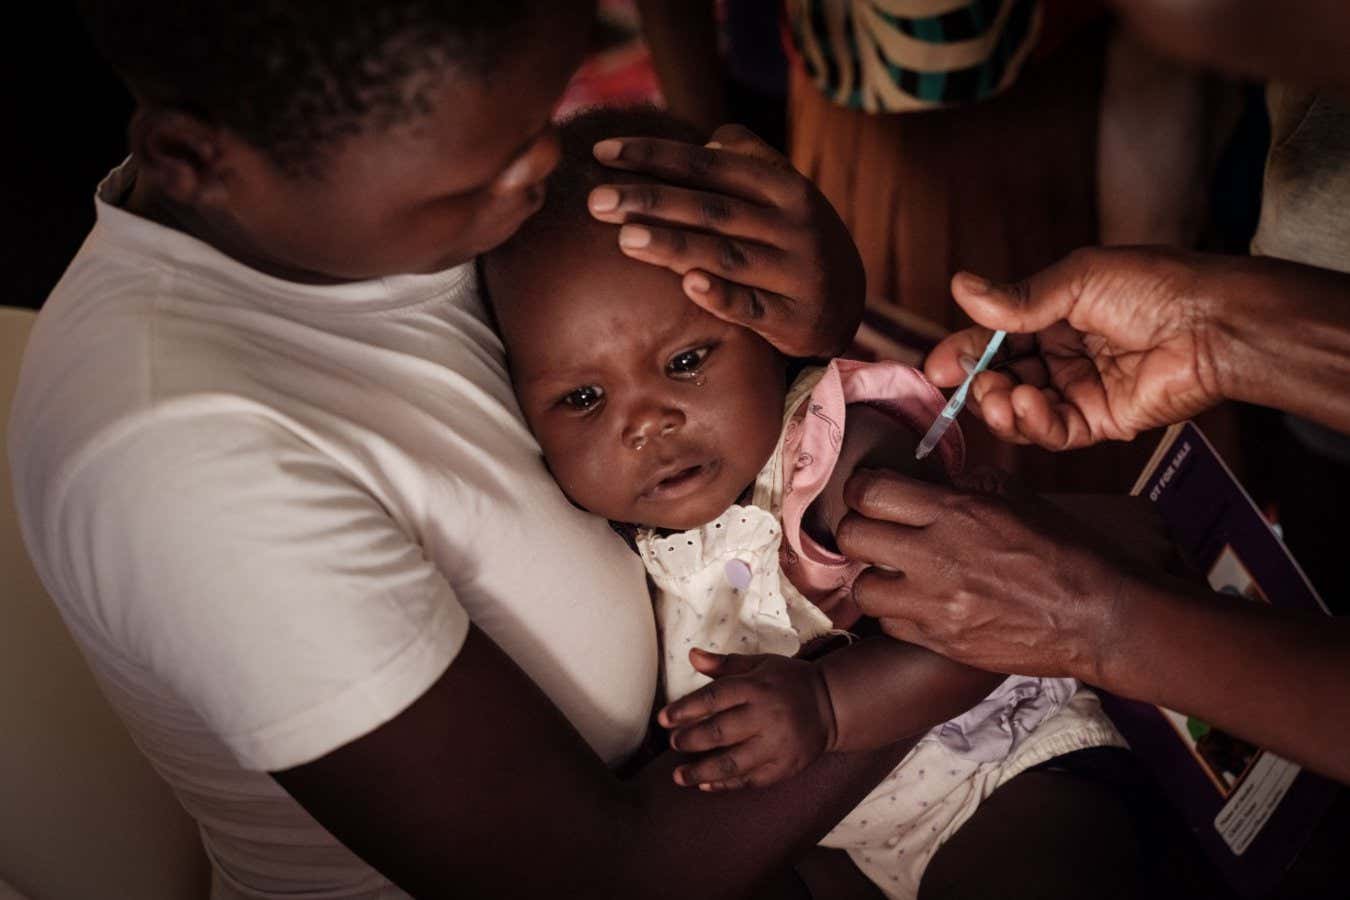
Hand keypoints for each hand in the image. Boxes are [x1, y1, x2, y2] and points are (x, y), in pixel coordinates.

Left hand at [589, 124, 864, 356]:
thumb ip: (749, 160)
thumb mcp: (785, 191)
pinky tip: (688, 285)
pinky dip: (722, 296)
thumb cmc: (796, 237)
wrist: (847, 301)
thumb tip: (708, 140)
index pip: (710, 166)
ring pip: (726, 256)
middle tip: (597, 200)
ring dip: (675, 246)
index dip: (656, 156)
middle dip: (652, 201)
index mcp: (784, 187)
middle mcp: (791, 226)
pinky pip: (752, 307)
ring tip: (624, 238)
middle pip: (712, 209)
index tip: (603, 153)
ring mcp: (794, 273)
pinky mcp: (792, 318)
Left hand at [657, 648, 837, 791]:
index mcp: (757, 687)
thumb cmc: (787, 681)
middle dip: (691, 740)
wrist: (831, 706)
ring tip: (679, 777)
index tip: (663, 719)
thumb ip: (724, 665)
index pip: (714, 698)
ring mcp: (777, 745)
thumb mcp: (759, 665)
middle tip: (673, 744)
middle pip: (720, 732)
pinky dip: (726, 785)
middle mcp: (766, 716)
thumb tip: (692, 655)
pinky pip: (751, 780)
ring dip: (702, 772)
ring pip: (733, 763)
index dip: (685, 709)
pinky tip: (706, 785)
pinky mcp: (785, 767)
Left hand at [835, 468, 1149, 682]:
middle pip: (852, 536)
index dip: (860, 489)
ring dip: (872, 576)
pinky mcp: (941, 641)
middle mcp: (938, 556)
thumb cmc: (1065, 551)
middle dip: (855, 529)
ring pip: (861, 587)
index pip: (870, 492)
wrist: (1098, 617)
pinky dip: (895, 612)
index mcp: (957, 511)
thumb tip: (927, 478)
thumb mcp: (1018, 498)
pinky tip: (916, 602)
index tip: (867, 492)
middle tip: (872, 531)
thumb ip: (966, 483)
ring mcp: (936, 604)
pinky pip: (888, 623)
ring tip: (893, 572)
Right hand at [925, 246, 1225, 449]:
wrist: (1212, 324)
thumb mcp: (1076, 281)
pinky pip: (1054, 432)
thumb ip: (1017, 300)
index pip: (995, 339)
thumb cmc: (1153, 288)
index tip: (935, 368)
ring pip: (1020, 411)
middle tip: (968, 384)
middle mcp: (1062, 355)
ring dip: (1000, 407)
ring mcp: (1080, 391)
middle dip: (977, 385)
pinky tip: (1028, 407)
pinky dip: (1034, 424)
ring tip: (1002, 396)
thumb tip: (960, 287)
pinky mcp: (1101, 422)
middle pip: (1000, 378)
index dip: (963, 353)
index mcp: (1053, 315)